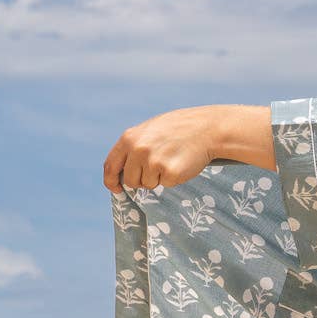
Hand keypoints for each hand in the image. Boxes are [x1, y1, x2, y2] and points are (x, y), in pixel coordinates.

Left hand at [102, 105, 231, 192]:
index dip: (111, 180)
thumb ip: (133, 147)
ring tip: (171, 160)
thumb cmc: (177, 130)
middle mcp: (138, 150)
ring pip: (148, 184)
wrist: (205, 129)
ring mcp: (153, 162)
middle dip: (141, 180)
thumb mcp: (148, 131)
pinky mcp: (169, 173)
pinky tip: (180, 163)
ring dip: (159, 178)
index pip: (111, 166)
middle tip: (157, 168)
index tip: (116, 188)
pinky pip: (166, 184)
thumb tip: (122, 172)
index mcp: (129, 138)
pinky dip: (173, 178)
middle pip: (130, 180)